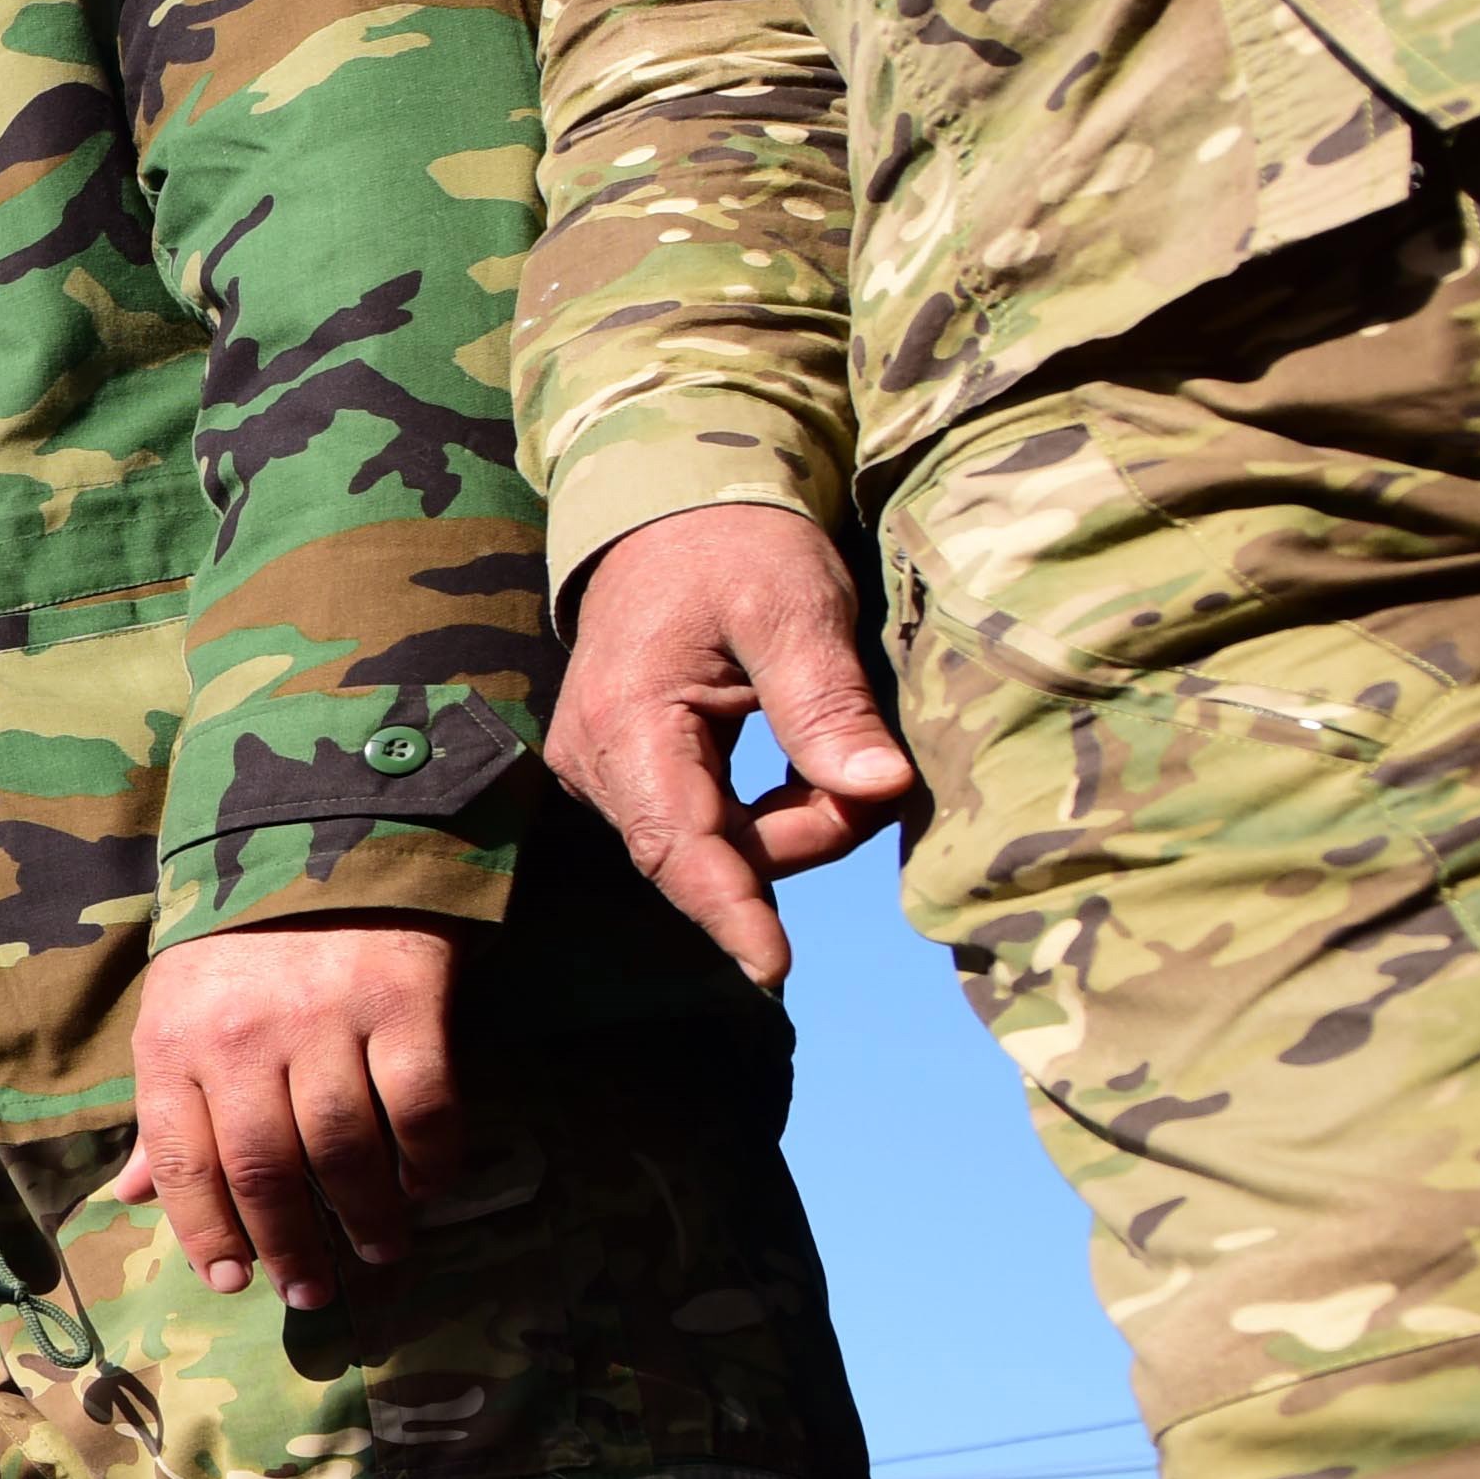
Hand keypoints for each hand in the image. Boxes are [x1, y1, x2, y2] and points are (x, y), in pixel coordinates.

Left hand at [113, 916, 469, 1306]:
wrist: (323, 833)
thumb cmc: (237, 943)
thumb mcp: (175, 1014)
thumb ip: (161, 1112)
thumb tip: (127, 1198)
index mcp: (173, 1041)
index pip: (181, 1161)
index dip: (206, 1232)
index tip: (233, 1282)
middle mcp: (242, 1035)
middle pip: (264, 1168)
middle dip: (289, 1245)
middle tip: (312, 1293)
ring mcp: (325, 1016)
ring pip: (342, 1148)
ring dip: (365, 1216)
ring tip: (378, 1252)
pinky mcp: (403, 1000)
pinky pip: (421, 1105)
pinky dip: (428, 1159)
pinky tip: (425, 1188)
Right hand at [553, 501, 908, 991]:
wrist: (670, 510)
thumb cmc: (733, 545)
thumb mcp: (796, 606)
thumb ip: (829, 703)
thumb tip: (880, 787)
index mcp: (630, 722)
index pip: (681, 843)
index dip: (730, 911)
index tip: (774, 969)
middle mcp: (599, 762)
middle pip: (709, 854)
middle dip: (804, 837)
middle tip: (879, 772)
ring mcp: (608, 771)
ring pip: (714, 845)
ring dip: (793, 824)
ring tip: (843, 754)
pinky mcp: (632, 771)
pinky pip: (707, 825)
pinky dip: (769, 814)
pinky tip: (803, 767)